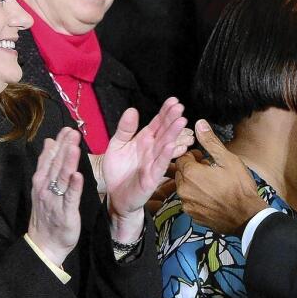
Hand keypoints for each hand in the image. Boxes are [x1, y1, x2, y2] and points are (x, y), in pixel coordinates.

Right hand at [27, 127, 84, 266]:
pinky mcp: (65, 213)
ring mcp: (54, 201)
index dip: (58, 143)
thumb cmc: (47, 213)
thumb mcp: (43, 186)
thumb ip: (47, 164)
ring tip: (74, 147)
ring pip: (61, 179)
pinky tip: (78, 175)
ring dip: (67, 162)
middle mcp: (45, 188)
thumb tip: (50, 141)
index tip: (66, 129)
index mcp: (41, 180)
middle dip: (64, 148)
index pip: (49, 157)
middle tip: (72, 132)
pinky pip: (70, 198)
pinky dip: (73, 187)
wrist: (44, 244)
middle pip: (55, 165)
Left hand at [102, 99, 186, 240]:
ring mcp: (153, 163)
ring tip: (181, 121)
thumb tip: (132, 110)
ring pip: (165, 146)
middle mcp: (152, 150)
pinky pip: (160, 165)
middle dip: (172, 119)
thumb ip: (125, 129)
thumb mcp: (117, 145)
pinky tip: (172, 145)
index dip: (165, 112)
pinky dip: (166, 155)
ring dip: (173, 134)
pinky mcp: (152, 178)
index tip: (173, 101)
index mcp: (144, 140)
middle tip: (180, 107)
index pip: (157, 124)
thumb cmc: (118, 170)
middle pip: (164, 132)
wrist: (115, 196)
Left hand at [174, 120, 265, 235]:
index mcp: (190, 174)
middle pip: (181, 173)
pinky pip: (189, 201)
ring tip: (212, 183)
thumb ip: (210, 142)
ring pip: (184, 187)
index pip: (182, 158)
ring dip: (193, 183)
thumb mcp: (228, 160)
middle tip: (209, 169)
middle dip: (192, 169)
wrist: (247, 218)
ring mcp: (187, 205)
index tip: (205, 158)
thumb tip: (199, 123)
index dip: (193, 156)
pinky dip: (197, 197)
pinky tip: (212, 197)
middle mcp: (184, 190)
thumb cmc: (239, 187)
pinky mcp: (193, 216)